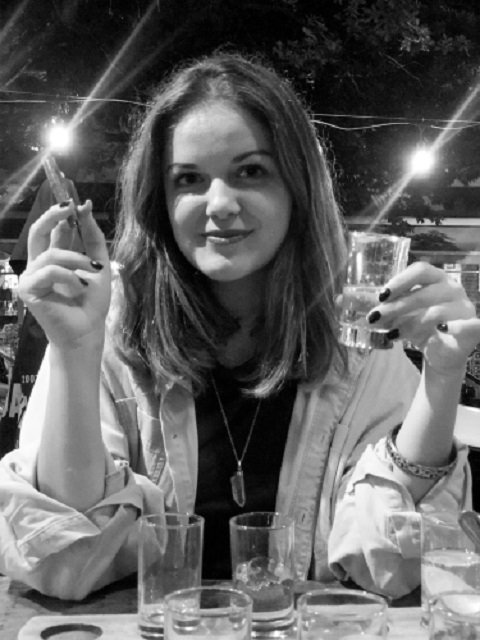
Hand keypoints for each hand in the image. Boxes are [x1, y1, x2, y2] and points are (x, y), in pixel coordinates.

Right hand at [18, 200, 110, 348]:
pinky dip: (70, 277)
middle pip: (37, 231)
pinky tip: (79, 288)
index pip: (54, 229)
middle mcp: (40, 265)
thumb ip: (92, 238)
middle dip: (52, 215)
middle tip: (69, 205)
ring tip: (93, 272)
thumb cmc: (92, 303)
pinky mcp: (28, 289)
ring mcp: (31, 276)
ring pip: (52, 253)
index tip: (76, 202)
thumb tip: (85, 206)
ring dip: (78, 260)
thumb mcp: (99, 265)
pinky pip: (50, 271)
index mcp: (55, 258)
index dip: (62, 213)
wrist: (88, 330)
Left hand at [366, 261, 479, 374]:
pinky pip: (468, 325)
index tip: (380, 295)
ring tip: (392, 335)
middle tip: (374, 318)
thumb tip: (336, 299)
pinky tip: (440, 332)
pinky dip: (454, 327)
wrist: (440, 352)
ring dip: (411, 324)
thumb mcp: (394, 314)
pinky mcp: (473, 327)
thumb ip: (370, 305)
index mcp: (435, 277)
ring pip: (436, 312)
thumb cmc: (417, 325)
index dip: (400, 280)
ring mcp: (464, 307)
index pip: (420, 269)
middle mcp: (452, 288)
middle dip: (396, 307)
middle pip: (423, 293)